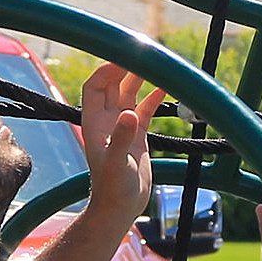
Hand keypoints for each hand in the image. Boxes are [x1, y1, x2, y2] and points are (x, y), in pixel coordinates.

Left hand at [78, 64, 163, 233]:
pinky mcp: (138, 134)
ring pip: (130, 93)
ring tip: (157, 62)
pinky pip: (146, 108)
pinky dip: (155, 96)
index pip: (94, 87)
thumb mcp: (116, 163)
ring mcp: (123, 126)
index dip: (106, 70)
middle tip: (145, 52)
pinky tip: (167, 87)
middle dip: (125, 67)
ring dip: (141, 77)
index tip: (125, 57)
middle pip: (112, 84)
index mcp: (95, 123)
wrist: (121, 208)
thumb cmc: (113, 189)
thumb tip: (129, 114)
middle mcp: (107, 120)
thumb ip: (122, 138)